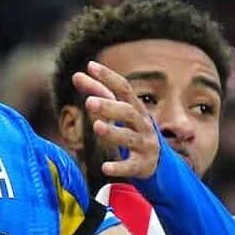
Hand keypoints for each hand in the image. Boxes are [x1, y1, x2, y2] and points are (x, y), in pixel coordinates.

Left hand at [74, 59, 160, 179]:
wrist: (157, 162)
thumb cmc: (132, 130)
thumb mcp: (118, 112)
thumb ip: (98, 93)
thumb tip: (77, 74)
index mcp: (136, 109)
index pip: (124, 89)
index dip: (109, 77)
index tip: (91, 66)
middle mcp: (143, 124)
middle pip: (128, 113)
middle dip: (110, 107)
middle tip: (89, 102)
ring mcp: (145, 145)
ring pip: (130, 138)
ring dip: (113, 132)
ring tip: (96, 127)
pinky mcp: (142, 165)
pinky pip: (131, 166)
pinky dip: (119, 167)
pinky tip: (105, 168)